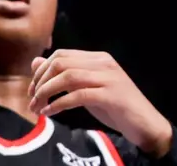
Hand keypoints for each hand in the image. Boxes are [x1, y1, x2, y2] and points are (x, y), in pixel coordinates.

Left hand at [29, 51, 171, 156]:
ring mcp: (109, 78)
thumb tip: (36, 62)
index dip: (41, 71)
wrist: (144, 122)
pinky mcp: (111, 95)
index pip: (62, 54)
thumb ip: (65, 75)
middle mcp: (104, 63)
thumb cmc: (115, 106)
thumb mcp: (86, 88)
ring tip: (38, 108)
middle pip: (61, 63)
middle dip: (40, 82)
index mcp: (98, 58)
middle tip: (32, 101)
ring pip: (68, 77)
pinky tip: (50, 113)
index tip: (33, 90)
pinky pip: (78, 95)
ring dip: (46, 93)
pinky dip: (59, 104)